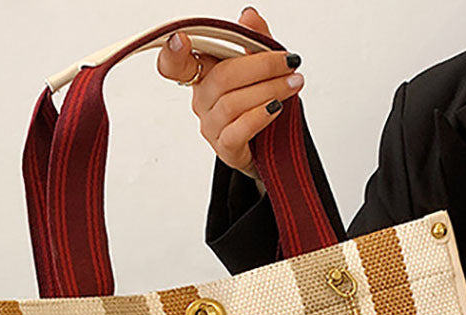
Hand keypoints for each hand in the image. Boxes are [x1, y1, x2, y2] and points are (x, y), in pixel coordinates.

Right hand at [156, 7, 303, 181]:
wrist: (270, 144)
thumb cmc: (258, 102)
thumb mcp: (260, 66)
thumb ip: (254, 40)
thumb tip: (249, 16)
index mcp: (203, 74)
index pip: (175, 64)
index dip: (172, 53)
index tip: (180, 39)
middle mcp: (202, 99)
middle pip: (223, 77)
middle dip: (262, 66)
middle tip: (289, 63)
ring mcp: (211, 126)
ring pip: (233, 104)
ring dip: (269, 90)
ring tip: (293, 83)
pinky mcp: (225, 148)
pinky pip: (238, 131)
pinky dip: (260, 116)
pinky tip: (276, 107)